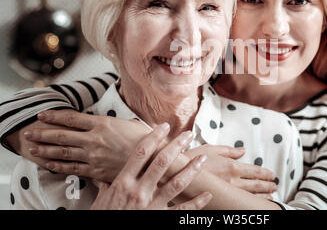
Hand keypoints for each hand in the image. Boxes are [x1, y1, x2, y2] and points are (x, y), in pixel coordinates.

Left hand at [23, 109, 149, 181]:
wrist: (155, 159)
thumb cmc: (144, 139)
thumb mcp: (126, 123)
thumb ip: (107, 123)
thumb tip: (95, 122)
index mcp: (102, 123)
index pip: (71, 118)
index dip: (54, 116)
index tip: (42, 115)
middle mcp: (94, 139)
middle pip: (61, 135)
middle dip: (42, 133)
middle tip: (29, 132)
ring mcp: (93, 156)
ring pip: (63, 152)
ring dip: (45, 149)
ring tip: (32, 148)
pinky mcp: (96, 170)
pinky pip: (72, 168)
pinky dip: (58, 165)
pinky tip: (48, 163)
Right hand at [91, 123, 210, 209]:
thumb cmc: (104, 217)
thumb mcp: (100, 200)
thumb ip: (106, 186)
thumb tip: (103, 176)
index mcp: (123, 183)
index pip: (141, 153)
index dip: (154, 137)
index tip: (164, 126)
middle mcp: (138, 192)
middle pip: (161, 162)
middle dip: (176, 146)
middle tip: (188, 135)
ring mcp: (151, 206)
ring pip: (176, 184)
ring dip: (191, 169)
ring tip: (202, 159)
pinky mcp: (159, 219)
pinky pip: (182, 211)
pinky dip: (196, 203)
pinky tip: (207, 195)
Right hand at [184, 145, 276, 198]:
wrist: (177, 173)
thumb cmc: (193, 158)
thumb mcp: (212, 149)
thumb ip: (229, 150)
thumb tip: (242, 150)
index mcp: (232, 166)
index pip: (255, 172)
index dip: (265, 174)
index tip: (272, 176)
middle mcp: (232, 181)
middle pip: (256, 185)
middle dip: (267, 186)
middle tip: (275, 187)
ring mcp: (226, 192)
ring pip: (250, 196)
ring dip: (262, 197)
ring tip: (271, 197)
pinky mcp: (219, 200)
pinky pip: (238, 203)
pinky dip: (249, 204)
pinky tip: (253, 205)